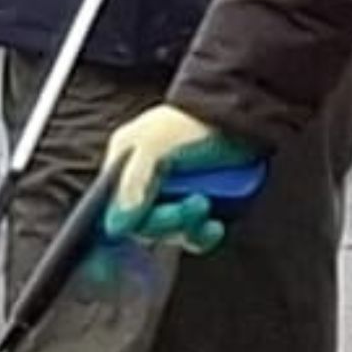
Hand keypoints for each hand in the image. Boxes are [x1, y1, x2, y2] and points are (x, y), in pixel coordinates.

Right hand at [99, 104, 250, 253]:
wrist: (235, 115)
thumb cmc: (187, 122)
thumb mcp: (153, 143)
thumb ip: (132, 181)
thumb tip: (116, 226)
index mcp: (125, 166)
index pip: (117, 209)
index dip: (132, 220)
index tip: (154, 217)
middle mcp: (146, 185)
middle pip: (145, 225)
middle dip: (168, 220)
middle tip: (195, 202)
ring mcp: (174, 198)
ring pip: (171, 233)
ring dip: (187, 227)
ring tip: (204, 203)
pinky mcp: (200, 208)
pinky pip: (195, 236)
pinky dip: (203, 236)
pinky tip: (215, 227)